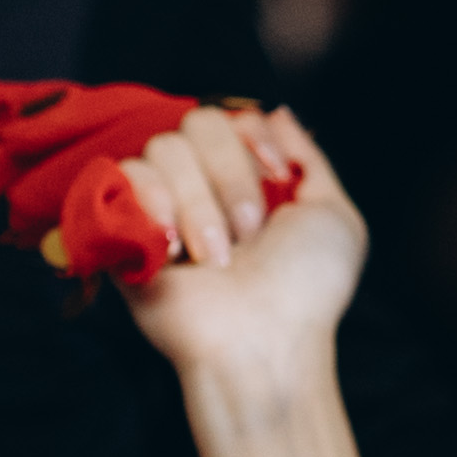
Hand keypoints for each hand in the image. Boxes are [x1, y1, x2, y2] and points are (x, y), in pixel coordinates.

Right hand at [121, 106, 364, 386]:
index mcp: (247, 180)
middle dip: (231, 174)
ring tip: (213, 258)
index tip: (278, 177)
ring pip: (163, 148)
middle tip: (249, 232)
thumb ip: (309, 159)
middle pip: (197, 123)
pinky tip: (172, 252)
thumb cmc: (306, 292)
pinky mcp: (123, 231)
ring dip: (198, 203)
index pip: (233, 118)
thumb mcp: (334, 216)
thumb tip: (278, 113)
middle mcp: (202, 187)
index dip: (253, 139)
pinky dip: (153, 206)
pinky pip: (123, 177)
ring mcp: (160, 207)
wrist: (264, 343)